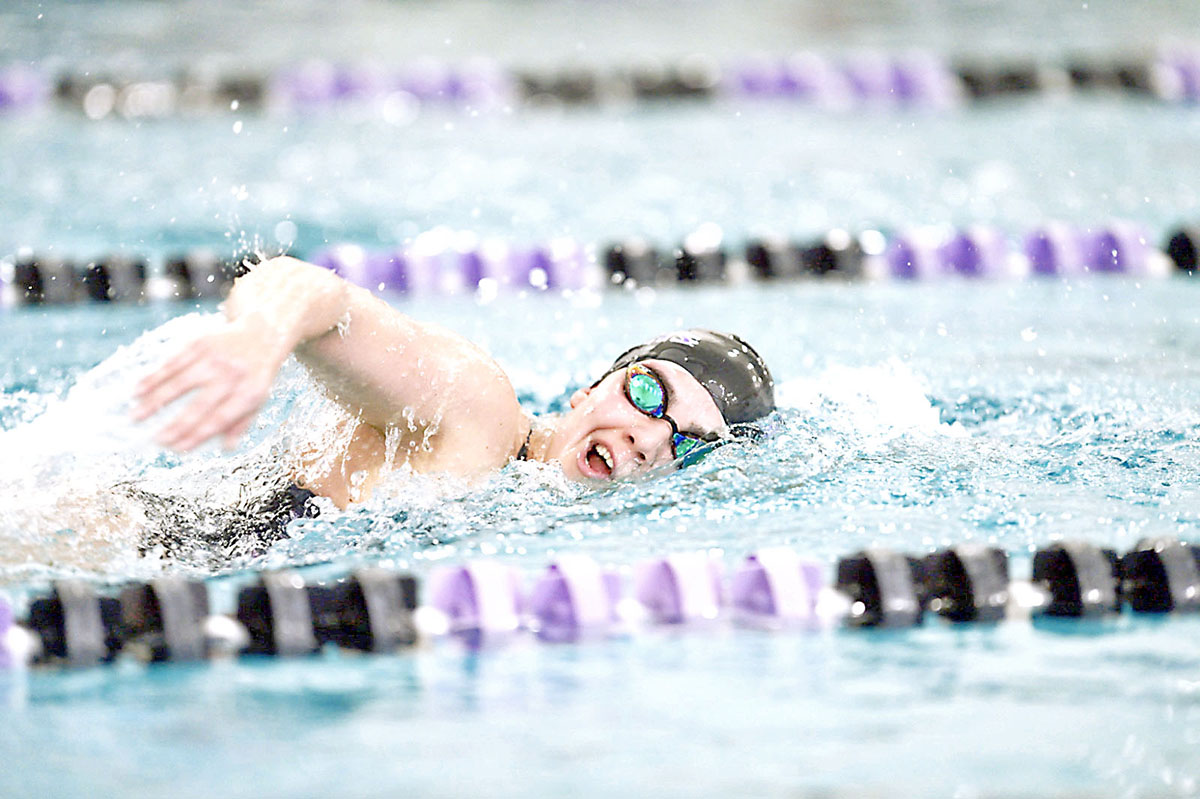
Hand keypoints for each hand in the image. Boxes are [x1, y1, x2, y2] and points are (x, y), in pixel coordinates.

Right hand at [132, 321, 286, 451]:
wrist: (260, 334)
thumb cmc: (255, 375)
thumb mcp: (258, 399)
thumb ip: (242, 423)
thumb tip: (226, 448)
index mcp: (249, 393)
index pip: (220, 420)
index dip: (197, 435)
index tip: (176, 448)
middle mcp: (232, 375)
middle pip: (199, 405)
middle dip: (175, 424)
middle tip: (154, 439)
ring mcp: (215, 358)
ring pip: (180, 382)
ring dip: (155, 401)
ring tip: (135, 416)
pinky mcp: (200, 343)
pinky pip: (173, 362)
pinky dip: (153, 377)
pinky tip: (138, 389)